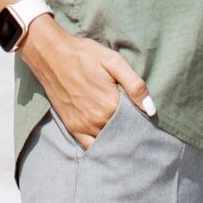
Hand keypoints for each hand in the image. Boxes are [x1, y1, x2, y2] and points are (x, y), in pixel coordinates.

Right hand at [20, 18, 153, 149]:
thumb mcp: (113, 61)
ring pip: (108, 142)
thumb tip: (151, 109)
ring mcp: (84, 125)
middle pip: (123, 134)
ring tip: (125, 134)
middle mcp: (98, 120)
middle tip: (138, 128)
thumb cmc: (84, 55)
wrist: (52, 55)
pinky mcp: (72, 127)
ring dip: (117, 140)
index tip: (147, 120)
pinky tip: (108, 144)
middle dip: (131, 132)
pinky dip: (100, 147)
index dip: (142, 121)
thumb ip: (134, 85)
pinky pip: (89, 146)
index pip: (135, 123)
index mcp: (111, 104)